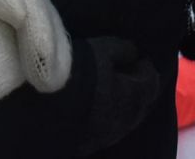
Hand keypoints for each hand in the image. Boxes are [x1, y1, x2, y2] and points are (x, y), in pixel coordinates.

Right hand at [56, 37, 161, 155]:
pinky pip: (107, 130)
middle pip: (140, 105)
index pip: (151, 83)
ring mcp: (107, 136)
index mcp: (133, 97)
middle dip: (138, 89)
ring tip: (112, 91)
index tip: (140, 59)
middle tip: (129, 74)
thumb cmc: (76, 70)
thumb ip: (123, 50)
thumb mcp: (102, 49)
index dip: (147, 68)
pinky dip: (107, 117)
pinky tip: (97, 108)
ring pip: (124, 121)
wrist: (42, 103)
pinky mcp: (89, 144)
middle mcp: (125, 121)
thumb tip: (135, 53)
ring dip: (123, 106)